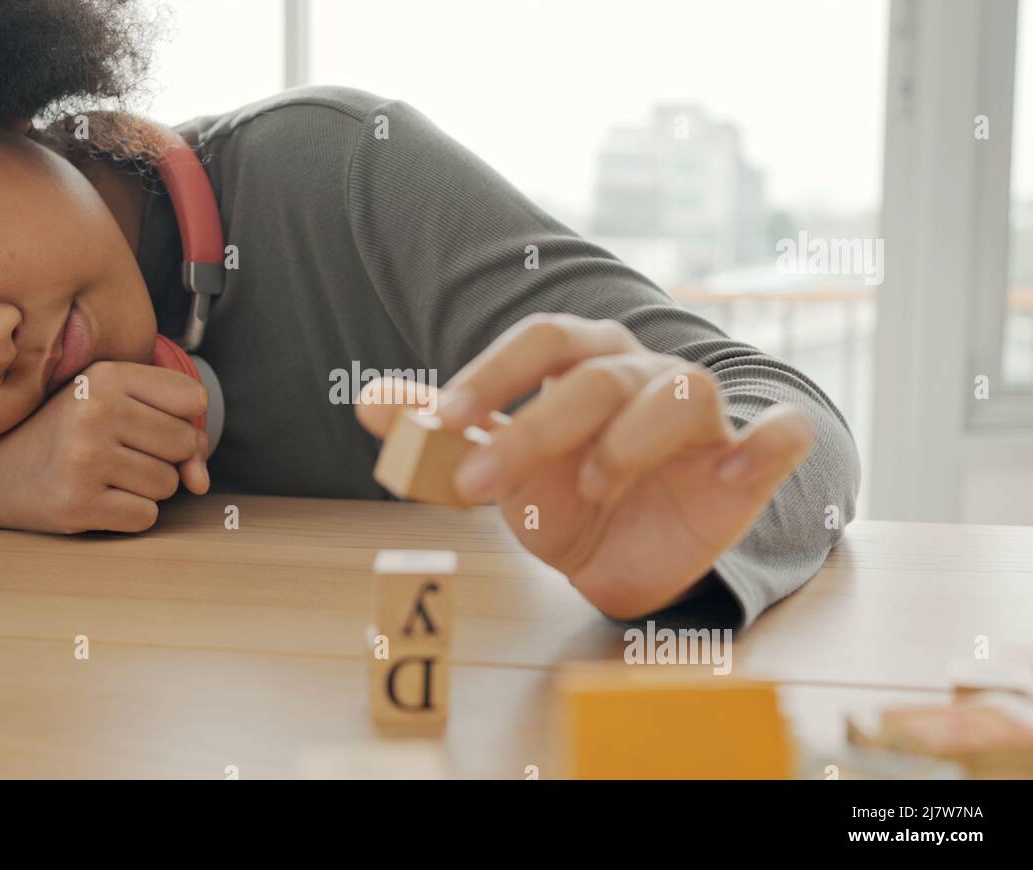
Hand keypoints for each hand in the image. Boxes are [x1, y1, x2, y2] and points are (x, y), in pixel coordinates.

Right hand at [0, 361, 209, 533]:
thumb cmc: (65, 434)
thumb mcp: (113, 405)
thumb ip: (175, 428)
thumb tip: (202, 481)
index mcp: (105, 377)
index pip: (193, 399)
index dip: (184, 419)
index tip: (152, 425)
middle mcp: (95, 413)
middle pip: (185, 444)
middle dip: (165, 457)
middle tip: (122, 453)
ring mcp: (85, 460)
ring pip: (169, 485)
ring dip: (146, 488)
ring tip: (105, 475)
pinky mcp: (78, 505)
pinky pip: (146, 516)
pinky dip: (129, 514)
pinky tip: (98, 499)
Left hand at [356, 314, 814, 619]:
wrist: (633, 552)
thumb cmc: (562, 494)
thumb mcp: (496, 468)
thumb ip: (440, 433)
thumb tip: (364, 400)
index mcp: (581, 360)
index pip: (539, 341)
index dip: (492, 375)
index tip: (442, 422)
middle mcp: (641, 373)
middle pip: (593, 377)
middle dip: (531, 429)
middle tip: (476, 487)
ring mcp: (702, 414)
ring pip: (680, 393)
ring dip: (630, 440)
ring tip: (592, 491)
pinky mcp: (750, 460)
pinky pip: (780, 436)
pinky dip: (768, 445)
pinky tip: (739, 469)